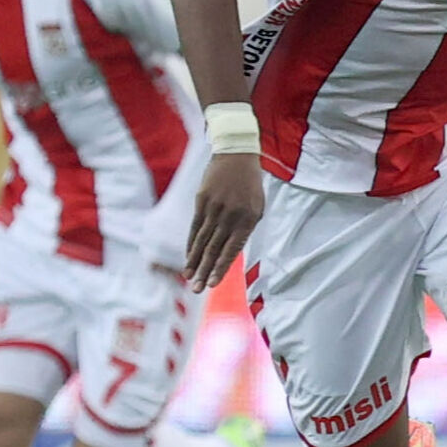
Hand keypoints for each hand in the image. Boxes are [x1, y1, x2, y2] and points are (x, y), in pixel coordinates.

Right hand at [185, 152, 264, 292]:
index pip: (232, 250)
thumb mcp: (257, 208)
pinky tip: (188, 258)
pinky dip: (191, 245)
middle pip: (214, 249)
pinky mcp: (202, 202)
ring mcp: (214, 208)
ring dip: (195, 261)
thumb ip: (245, 230)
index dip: (221, 268)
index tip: (212, 284)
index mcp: (247, 220)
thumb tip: (230, 253)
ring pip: (202, 241)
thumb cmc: (251, 186)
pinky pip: (195, 227)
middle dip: (204, 271)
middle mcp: (229, 216)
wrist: (236, 155)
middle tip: (196, 290)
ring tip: (189, 278)